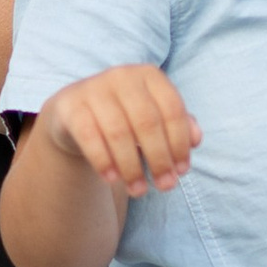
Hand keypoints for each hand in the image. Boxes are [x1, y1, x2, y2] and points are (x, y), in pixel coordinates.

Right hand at [39, 64, 200, 198]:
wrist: (74, 115)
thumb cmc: (125, 118)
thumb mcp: (154, 118)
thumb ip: (178, 126)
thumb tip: (196, 139)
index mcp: (149, 75)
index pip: (172, 109)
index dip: (180, 143)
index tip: (182, 171)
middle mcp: (122, 75)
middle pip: (147, 122)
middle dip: (159, 159)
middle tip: (165, 187)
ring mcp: (94, 88)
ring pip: (119, 133)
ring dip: (132, 167)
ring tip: (139, 191)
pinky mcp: (70, 107)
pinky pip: (89, 137)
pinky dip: (103, 161)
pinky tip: (113, 180)